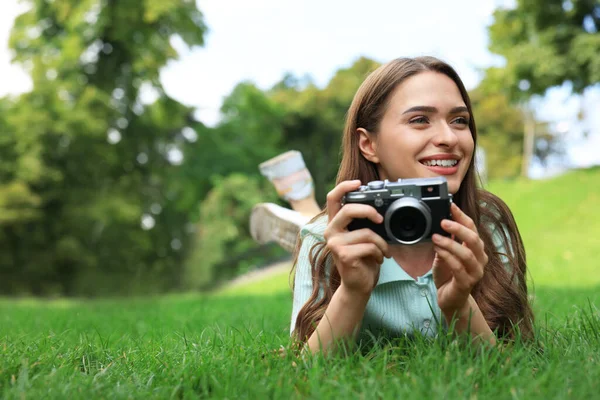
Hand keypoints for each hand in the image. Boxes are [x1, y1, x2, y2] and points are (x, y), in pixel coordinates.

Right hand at [323, 180, 390, 296]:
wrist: (358, 286)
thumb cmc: (362, 260)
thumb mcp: (362, 237)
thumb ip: (363, 223)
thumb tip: (379, 209)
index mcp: (335, 224)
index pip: (333, 198)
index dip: (344, 187)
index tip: (359, 183)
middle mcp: (330, 231)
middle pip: (348, 209)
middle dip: (369, 211)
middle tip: (380, 219)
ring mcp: (334, 243)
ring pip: (366, 232)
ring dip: (381, 243)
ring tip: (383, 251)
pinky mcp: (343, 255)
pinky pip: (369, 246)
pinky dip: (380, 252)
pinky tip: (378, 259)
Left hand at [432, 203, 487, 316]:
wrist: (449, 299)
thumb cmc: (448, 274)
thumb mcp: (445, 253)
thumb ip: (446, 239)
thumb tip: (441, 220)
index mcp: (476, 249)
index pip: (472, 228)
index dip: (462, 216)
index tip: (451, 205)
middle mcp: (480, 260)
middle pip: (473, 239)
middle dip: (458, 228)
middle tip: (443, 221)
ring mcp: (475, 272)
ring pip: (466, 253)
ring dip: (449, 243)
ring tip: (435, 237)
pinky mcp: (466, 283)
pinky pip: (458, 267)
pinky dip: (447, 257)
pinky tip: (437, 251)